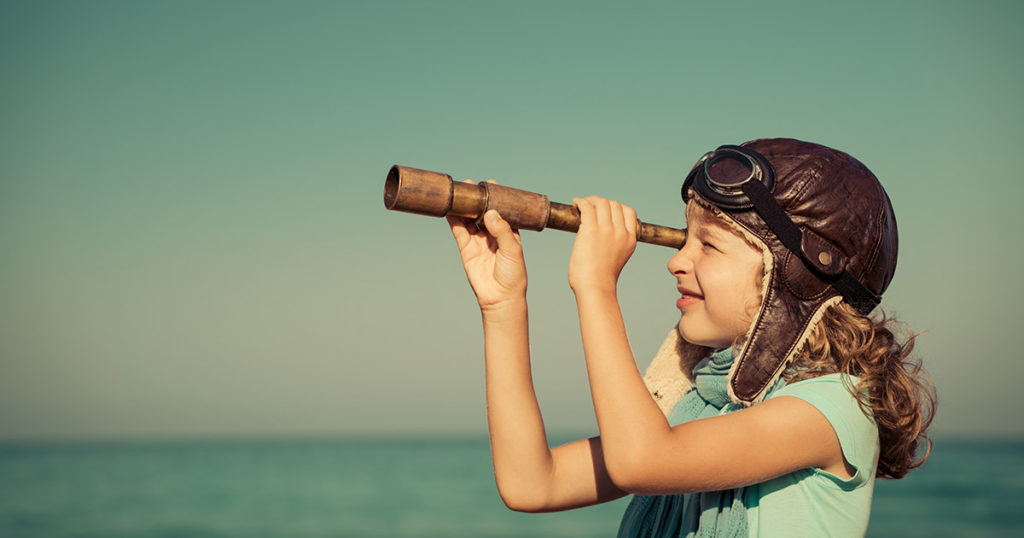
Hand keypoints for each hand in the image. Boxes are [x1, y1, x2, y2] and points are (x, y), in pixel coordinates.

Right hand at [447, 180, 526, 309]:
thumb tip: (490, 212)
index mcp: (508, 232)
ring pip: (469, 220)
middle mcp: (492, 234)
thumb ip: (502, 230)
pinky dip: (454, 220)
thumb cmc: (513, 275)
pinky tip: (451, 209)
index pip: (501, 211)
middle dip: (477, 200)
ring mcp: (478, 241)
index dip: (496, 198)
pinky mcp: (467, 249)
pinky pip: (459, 231)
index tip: (491, 185)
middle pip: (482, 212)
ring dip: (464, 207)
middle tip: (471, 185)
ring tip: (459, 194)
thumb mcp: (513, 250)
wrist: (500, 297)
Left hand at [568, 196, 637, 293]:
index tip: (604, 211)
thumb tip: (600, 236)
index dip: (616, 207)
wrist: (595, 288)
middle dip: (600, 203)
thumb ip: (614, 244)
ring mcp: (607, 230)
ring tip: (581, 205)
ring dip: (590, 200)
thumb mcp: (616, 257)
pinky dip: (581, 202)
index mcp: (630, 239)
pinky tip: (575, 204)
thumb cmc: (600, 279)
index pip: (629, 212)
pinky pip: (587, 207)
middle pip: (614, 204)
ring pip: (601, 203)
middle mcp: (621, 232)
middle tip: (589, 207)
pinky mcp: (591, 230)